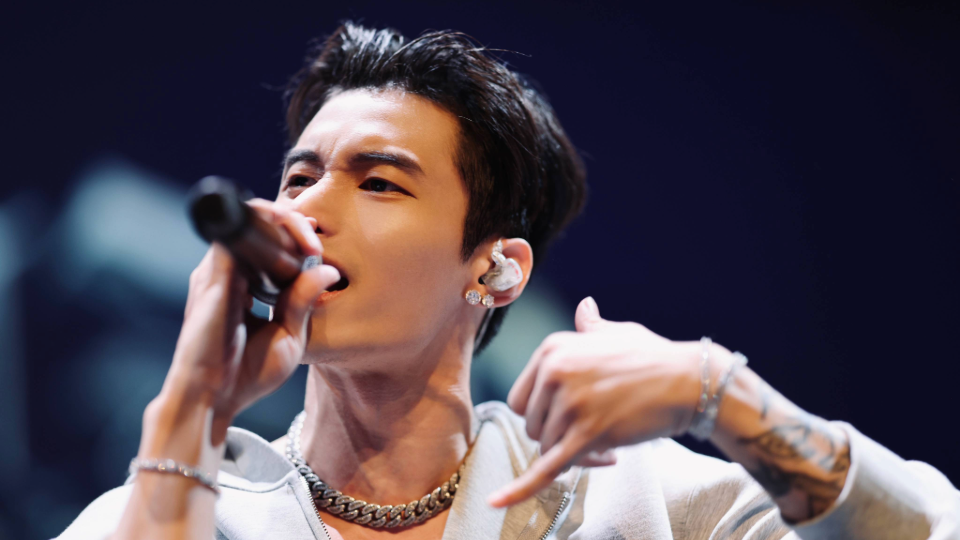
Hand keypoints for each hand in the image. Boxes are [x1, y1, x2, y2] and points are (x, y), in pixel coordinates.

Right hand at [160, 199, 340, 442]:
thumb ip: (303, 301)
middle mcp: (227, 273)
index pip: (266, 243)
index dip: (293, 234)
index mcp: (243, 286)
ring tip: (311, 245)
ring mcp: (217, 272)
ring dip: (284, 224)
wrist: (214, 399)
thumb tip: (329, 271)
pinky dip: (266, 232)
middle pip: (258, 225)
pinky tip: (294, 250)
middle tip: (317, 243)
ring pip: (249, 222)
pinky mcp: (212, 278)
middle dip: (292, 224)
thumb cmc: (248, 374)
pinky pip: (237, 236)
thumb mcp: (289, 336)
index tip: (318, 248)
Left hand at [490, 297, 717, 506]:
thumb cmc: (653, 357)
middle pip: (531, 425)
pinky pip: (547, 468)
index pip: (521, 398)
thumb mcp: (616, 333)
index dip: (544, 413)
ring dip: (574, 453)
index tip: (572, 414)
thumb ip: (591, 326)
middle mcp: (554, 372)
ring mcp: (569, 404)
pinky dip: (521, 488)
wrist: (688, 381)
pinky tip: (496, 502)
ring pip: (546, 448)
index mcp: (552, 349)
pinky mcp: (587, 434)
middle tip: (594, 432)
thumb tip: (584, 308)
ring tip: (609, 444)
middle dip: (558, 435)